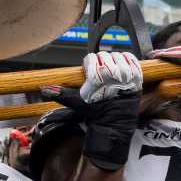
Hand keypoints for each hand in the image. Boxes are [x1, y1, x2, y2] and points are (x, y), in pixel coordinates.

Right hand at [39, 52, 142, 171]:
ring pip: (117, 55)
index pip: (91, 59)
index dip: (88, 64)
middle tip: (99, 74)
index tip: (88, 72)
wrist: (113, 125)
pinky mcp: (137, 78)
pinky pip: (132, 59)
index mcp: (99, 78)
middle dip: (100, 63)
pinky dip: (126, 60)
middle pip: (104, 56)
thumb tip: (43, 89)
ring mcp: (128, 76)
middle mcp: (114, 75)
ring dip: (113, 61)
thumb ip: (60, 93)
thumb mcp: (76, 102)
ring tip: (110, 72)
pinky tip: (121, 68)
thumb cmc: (95, 114)